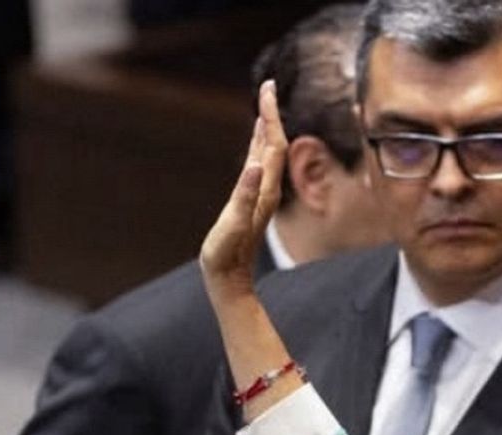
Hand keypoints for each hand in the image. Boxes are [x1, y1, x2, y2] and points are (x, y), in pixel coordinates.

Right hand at [200, 80, 285, 303]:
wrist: (230, 281)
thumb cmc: (227, 256)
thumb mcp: (234, 225)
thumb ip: (245, 196)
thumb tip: (255, 165)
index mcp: (265, 190)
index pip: (274, 145)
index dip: (271, 115)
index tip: (268, 88)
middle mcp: (266, 190)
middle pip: (274, 144)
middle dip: (271, 114)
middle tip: (267, 86)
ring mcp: (259, 195)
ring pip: (267, 154)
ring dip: (266, 128)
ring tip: (264, 105)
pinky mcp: (249, 201)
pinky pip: (257, 166)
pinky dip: (257, 146)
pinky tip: (255, 141)